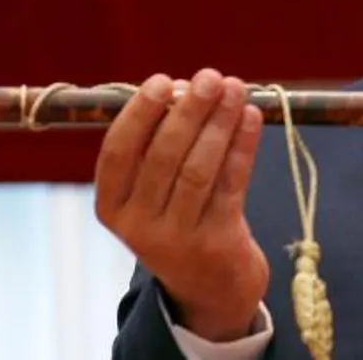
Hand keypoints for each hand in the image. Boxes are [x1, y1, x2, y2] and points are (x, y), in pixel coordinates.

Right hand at [95, 70, 267, 340]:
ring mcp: (177, 238)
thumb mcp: (152, 191)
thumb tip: (187, 87)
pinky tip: (251, 116)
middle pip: (163, 157)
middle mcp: (138, 225)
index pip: (117, 153)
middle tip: (210, 77)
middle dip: (189, 110)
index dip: (139, 114)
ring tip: (235, 88)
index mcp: (112, 206)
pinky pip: (231, 183)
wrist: (209, 286)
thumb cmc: (178, 215)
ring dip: (219, 123)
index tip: (163, 80)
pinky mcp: (217, 242)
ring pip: (199, 169)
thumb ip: (159, 143)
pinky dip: (242, 145)